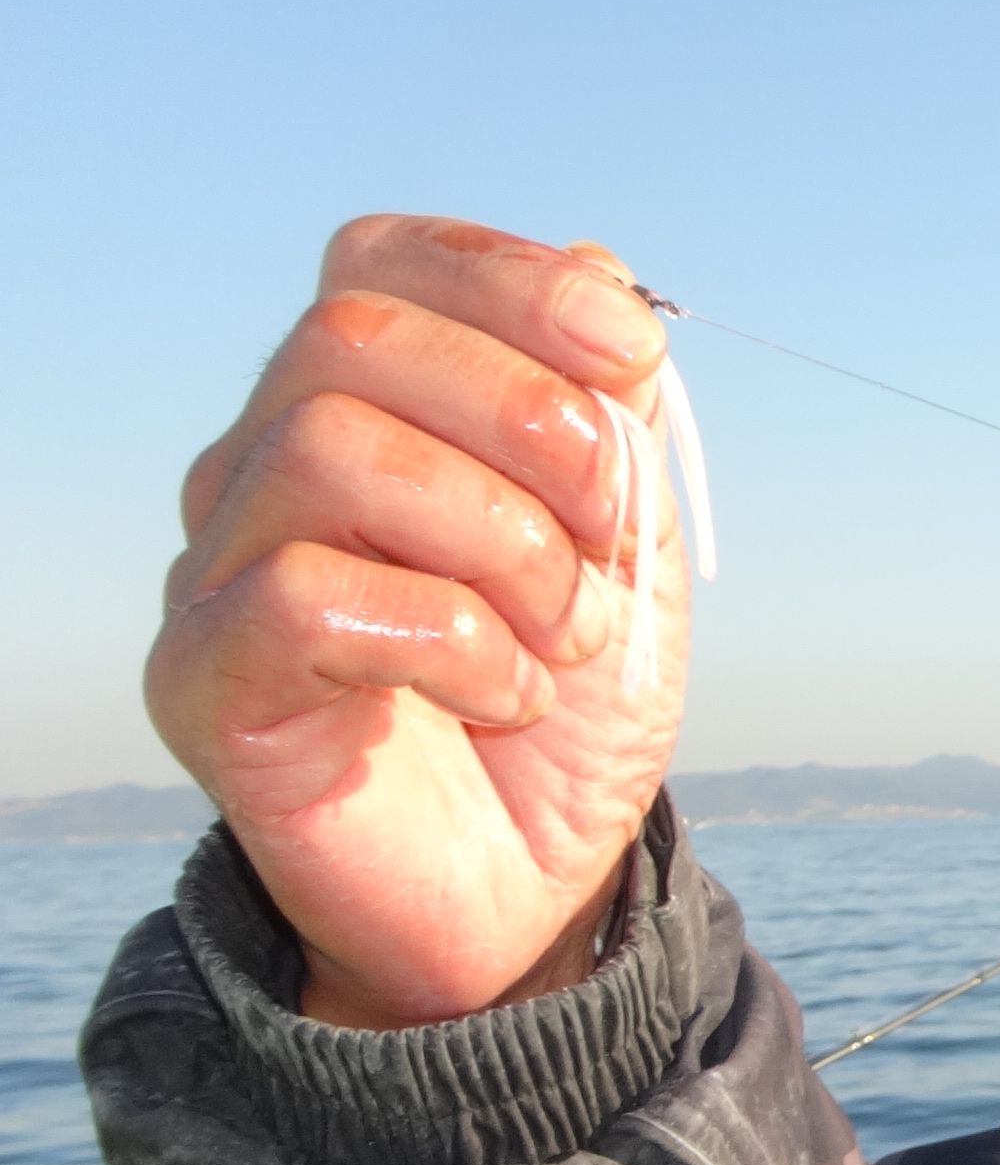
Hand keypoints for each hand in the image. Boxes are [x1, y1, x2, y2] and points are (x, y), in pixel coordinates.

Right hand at [145, 217, 686, 1029]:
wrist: (528, 900)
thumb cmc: (560, 719)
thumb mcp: (623, 560)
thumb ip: (610, 423)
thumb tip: (597, 268)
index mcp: (362, 411)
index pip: (384, 263)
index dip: (510, 282)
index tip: (629, 353)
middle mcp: (265, 468)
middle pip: (350, 336)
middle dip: (525, 418)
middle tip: (609, 538)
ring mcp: (220, 569)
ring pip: (330, 449)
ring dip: (501, 542)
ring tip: (564, 636)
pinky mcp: (205, 680)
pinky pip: (303, 596)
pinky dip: (451, 638)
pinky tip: (507, 697)